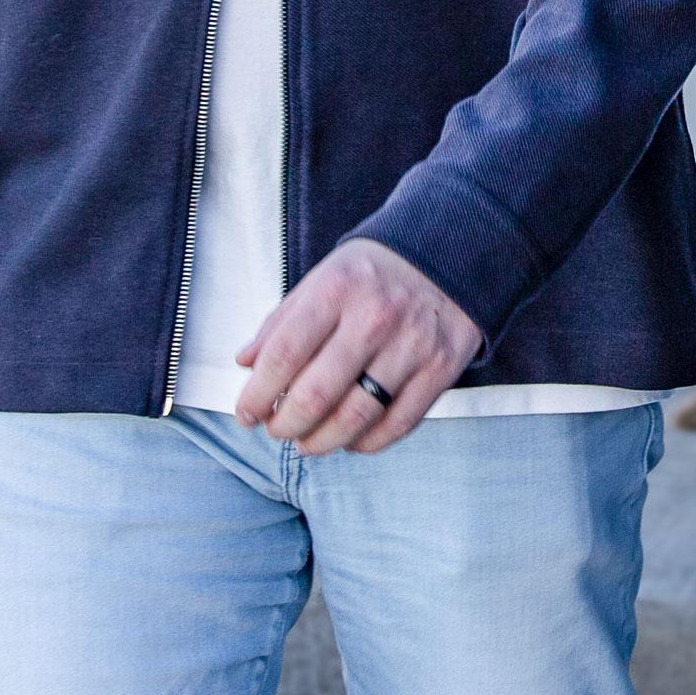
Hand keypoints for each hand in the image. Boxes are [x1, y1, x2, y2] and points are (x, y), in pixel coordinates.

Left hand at [235, 238, 480, 456]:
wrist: (449, 251)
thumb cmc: (373, 273)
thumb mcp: (322, 278)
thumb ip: (281, 321)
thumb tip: (245, 363)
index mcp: (336, 289)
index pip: (283, 354)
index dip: (256, 394)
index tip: (246, 415)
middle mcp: (374, 317)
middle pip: (316, 394)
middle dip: (285, 425)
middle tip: (277, 430)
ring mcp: (411, 345)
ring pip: (355, 418)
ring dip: (321, 442)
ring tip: (307, 442)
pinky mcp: (441, 368)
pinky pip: (397, 425)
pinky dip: (366, 443)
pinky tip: (350, 440)